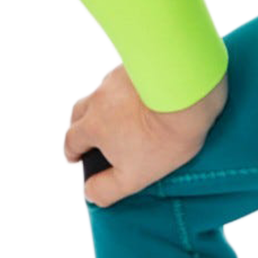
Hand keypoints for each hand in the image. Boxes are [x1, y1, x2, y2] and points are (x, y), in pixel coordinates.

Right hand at [64, 63, 227, 207]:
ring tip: (124, 115)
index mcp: (93, 125)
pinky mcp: (137, 65)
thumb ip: (107, 189)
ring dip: (107, 105)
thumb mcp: (133, 177)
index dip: (72, 150)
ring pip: (103, 93)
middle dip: (81, 124)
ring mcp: (117, 78)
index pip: (72, 139)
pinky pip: (125, 79)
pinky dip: (128, 90)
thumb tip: (90, 192)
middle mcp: (99, 98)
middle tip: (92, 135)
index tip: (74, 155)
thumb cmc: (161, 138)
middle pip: (80, 111)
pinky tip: (145, 96)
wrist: (186, 95)